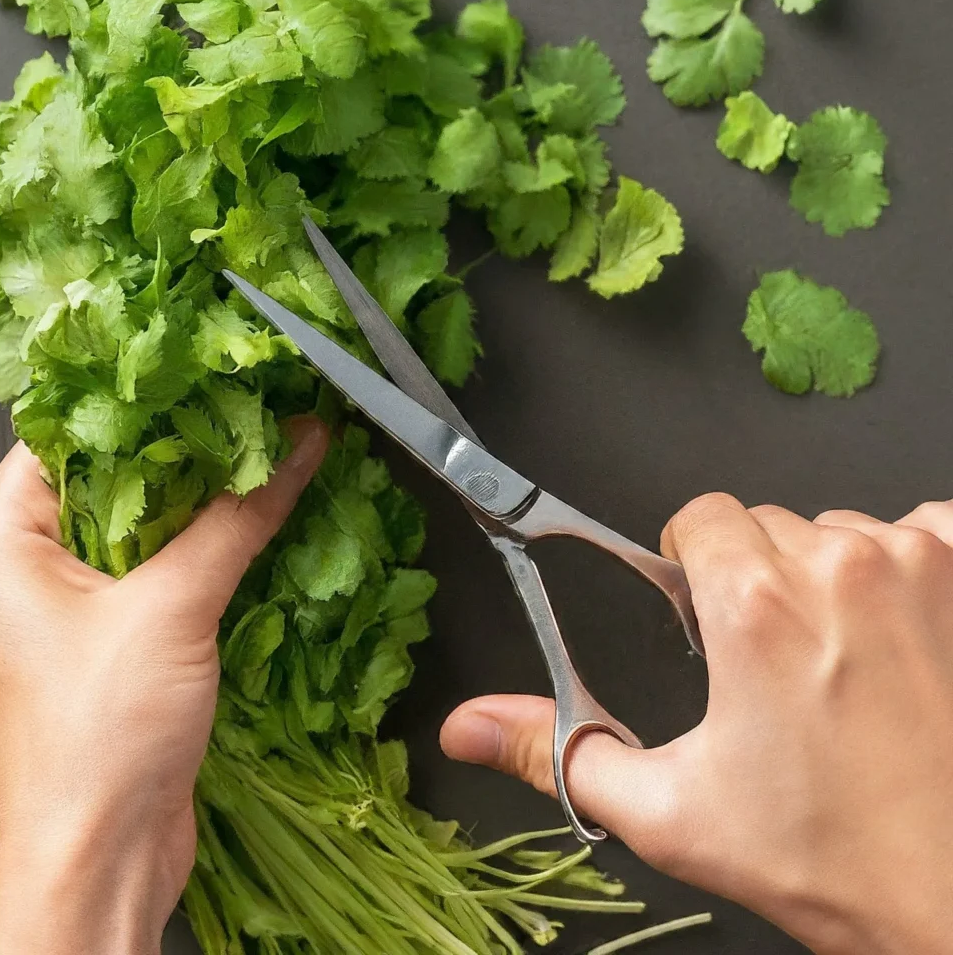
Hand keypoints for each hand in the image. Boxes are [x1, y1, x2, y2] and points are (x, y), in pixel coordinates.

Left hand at [0, 418, 328, 954]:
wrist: (102, 854)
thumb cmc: (97, 737)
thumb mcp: (172, 605)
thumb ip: (240, 515)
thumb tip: (298, 442)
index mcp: (5, 530)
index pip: (74, 421)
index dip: (147, 386)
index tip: (217, 358)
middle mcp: (34, 555)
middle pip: (120, 465)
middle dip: (194, 437)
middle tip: (263, 394)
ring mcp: (81, 594)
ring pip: (153, 514)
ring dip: (213, 488)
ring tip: (278, 438)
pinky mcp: (125, 628)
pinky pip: (172, 559)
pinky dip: (217, 536)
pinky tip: (268, 507)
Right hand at [441, 494, 952, 954]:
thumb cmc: (827, 858)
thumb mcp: (667, 810)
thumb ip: (552, 749)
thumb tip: (467, 724)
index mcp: (755, 605)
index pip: (703, 515)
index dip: (693, 563)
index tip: (707, 611)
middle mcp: (839, 565)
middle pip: (766, 523)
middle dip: (755, 575)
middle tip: (770, 659)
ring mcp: (918, 562)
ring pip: (837, 528)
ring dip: (827, 576)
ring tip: (838, 661)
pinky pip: (922, 527)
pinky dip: (905, 566)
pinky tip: (898, 635)